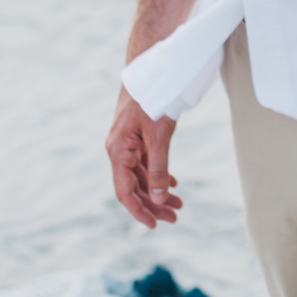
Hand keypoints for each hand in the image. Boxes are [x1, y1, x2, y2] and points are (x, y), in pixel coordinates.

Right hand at [106, 88, 181, 227]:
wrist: (151, 72)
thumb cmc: (152, 101)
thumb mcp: (158, 137)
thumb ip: (158, 168)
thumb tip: (157, 199)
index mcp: (118, 151)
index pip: (125, 191)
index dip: (138, 210)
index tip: (154, 225)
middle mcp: (119, 151)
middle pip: (134, 187)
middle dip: (153, 204)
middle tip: (176, 217)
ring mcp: (127, 145)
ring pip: (141, 176)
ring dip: (158, 192)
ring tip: (179, 205)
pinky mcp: (136, 139)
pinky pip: (145, 164)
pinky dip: (158, 175)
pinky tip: (172, 185)